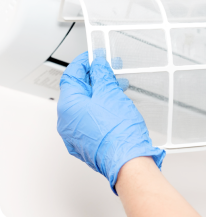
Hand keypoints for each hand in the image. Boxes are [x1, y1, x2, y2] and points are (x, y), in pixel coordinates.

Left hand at [57, 51, 164, 194]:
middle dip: (95, 78)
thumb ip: (102, 76)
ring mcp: (76, 135)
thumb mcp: (110, 93)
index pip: (71, 76)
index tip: (94, 57)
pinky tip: (115, 105)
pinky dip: (101, 108)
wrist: (128, 160)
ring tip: (117, 87)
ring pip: (86, 107)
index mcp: (68, 107)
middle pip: (78, 92)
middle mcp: (67, 122)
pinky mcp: (87, 144)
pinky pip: (91, 120)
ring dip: (100, 93)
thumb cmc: (118, 132)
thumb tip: (97, 66)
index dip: (83, 63)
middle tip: (109, 69)